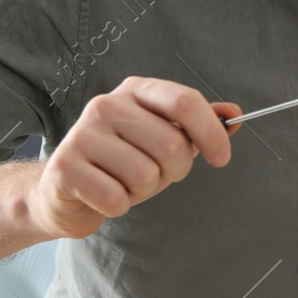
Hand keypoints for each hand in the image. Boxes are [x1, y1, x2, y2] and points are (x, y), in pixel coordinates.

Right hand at [28, 77, 239, 239]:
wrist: (63, 190)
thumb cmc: (122, 163)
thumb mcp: (164, 139)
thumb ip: (199, 125)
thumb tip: (235, 115)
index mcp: (136, 90)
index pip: (185, 102)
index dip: (212, 133)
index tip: (222, 157)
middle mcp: (107, 105)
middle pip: (172, 145)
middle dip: (173, 172)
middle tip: (154, 174)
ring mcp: (82, 134)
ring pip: (146, 175)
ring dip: (143, 191)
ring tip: (124, 183)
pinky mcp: (64, 168)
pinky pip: (116, 198)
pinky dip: (118, 206)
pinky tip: (104, 195)